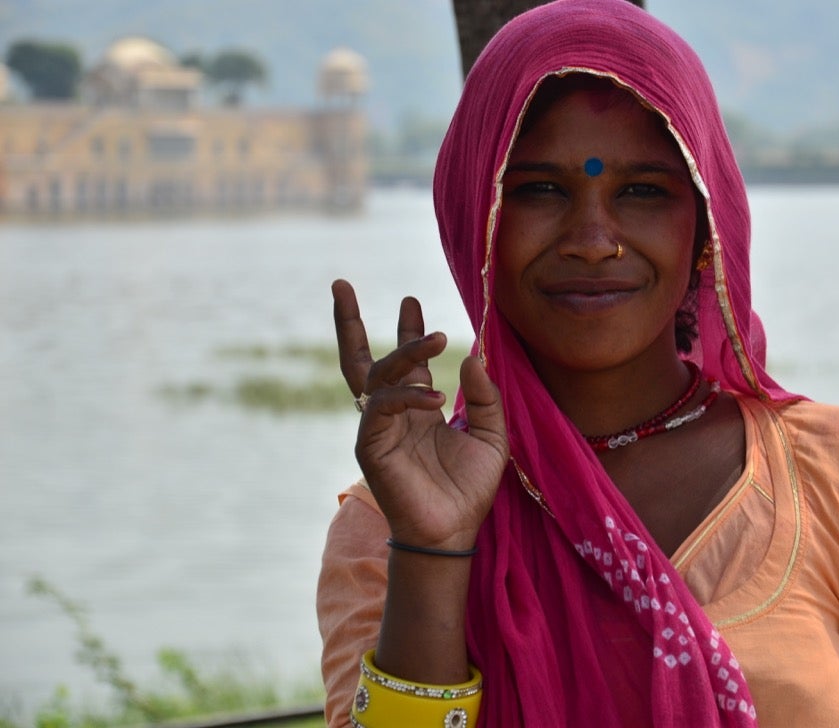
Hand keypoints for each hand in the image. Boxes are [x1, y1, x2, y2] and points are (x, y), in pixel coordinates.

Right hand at [332, 279, 508, 550]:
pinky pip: (381, 408)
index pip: (405, 362)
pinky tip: (434, 398)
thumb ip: (483, 396)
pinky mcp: (370, 446)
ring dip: (405, 351)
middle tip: (341, 284)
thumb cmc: (470, 487)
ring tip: (436, 335)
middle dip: (348, 322)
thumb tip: (473, 355)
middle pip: (360, 359)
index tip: (410, 301)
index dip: (407, 330)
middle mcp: (392, 413)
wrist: (454, 531)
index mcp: (417, 408)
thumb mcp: (491, 434)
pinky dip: (406, 396)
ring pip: (376, 375)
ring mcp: (377, 427)